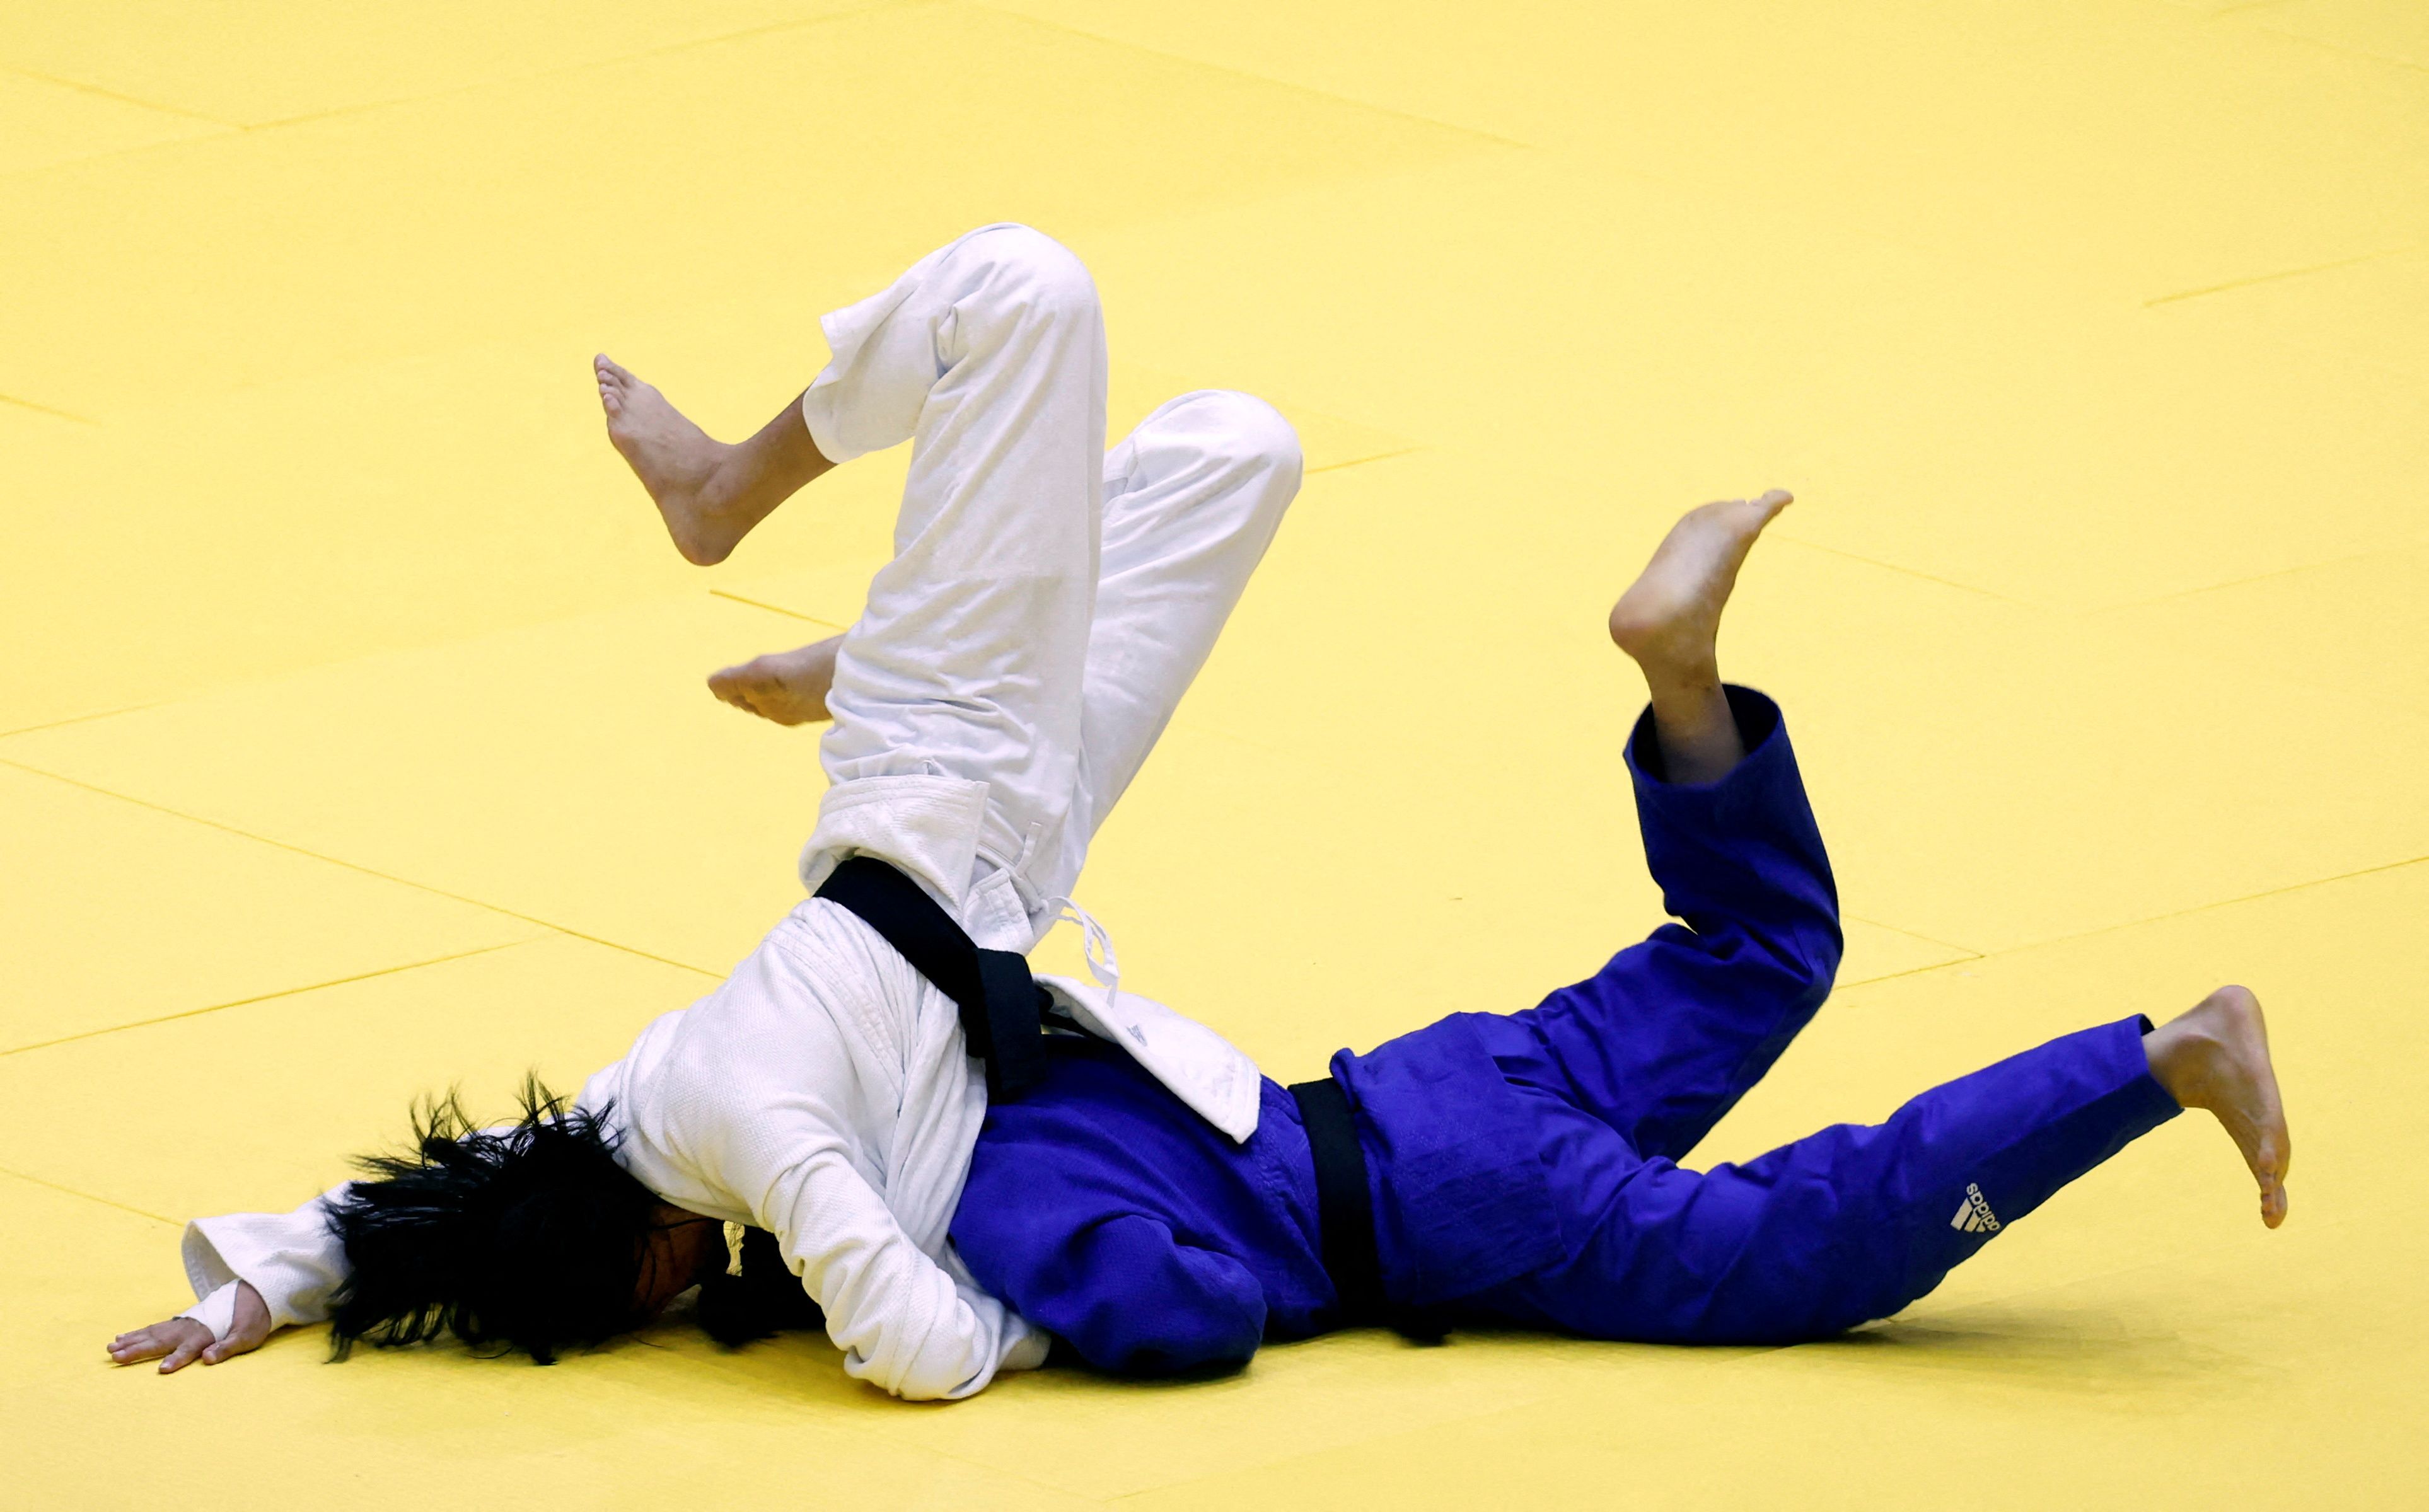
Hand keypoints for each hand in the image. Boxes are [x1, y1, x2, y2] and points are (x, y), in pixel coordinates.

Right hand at [107, 1281, 272, 1372]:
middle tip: (116, 1357)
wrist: (253, 1296)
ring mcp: (182, 1324)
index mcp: (206, 1335)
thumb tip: (208, 1359)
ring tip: (111, 1347)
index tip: (161, 1370)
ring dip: (131, 1341)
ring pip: (152, 1333)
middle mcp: (189, 1329)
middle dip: (138, 1350)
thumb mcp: (247, 1337)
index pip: (188, 1350)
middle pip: (161, 1341)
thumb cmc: (251, 1321)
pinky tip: (122, 1337)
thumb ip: (227, 1348)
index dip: (176, 1360)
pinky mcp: (179, 1322)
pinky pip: (153, 1327)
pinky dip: (136, 1332)